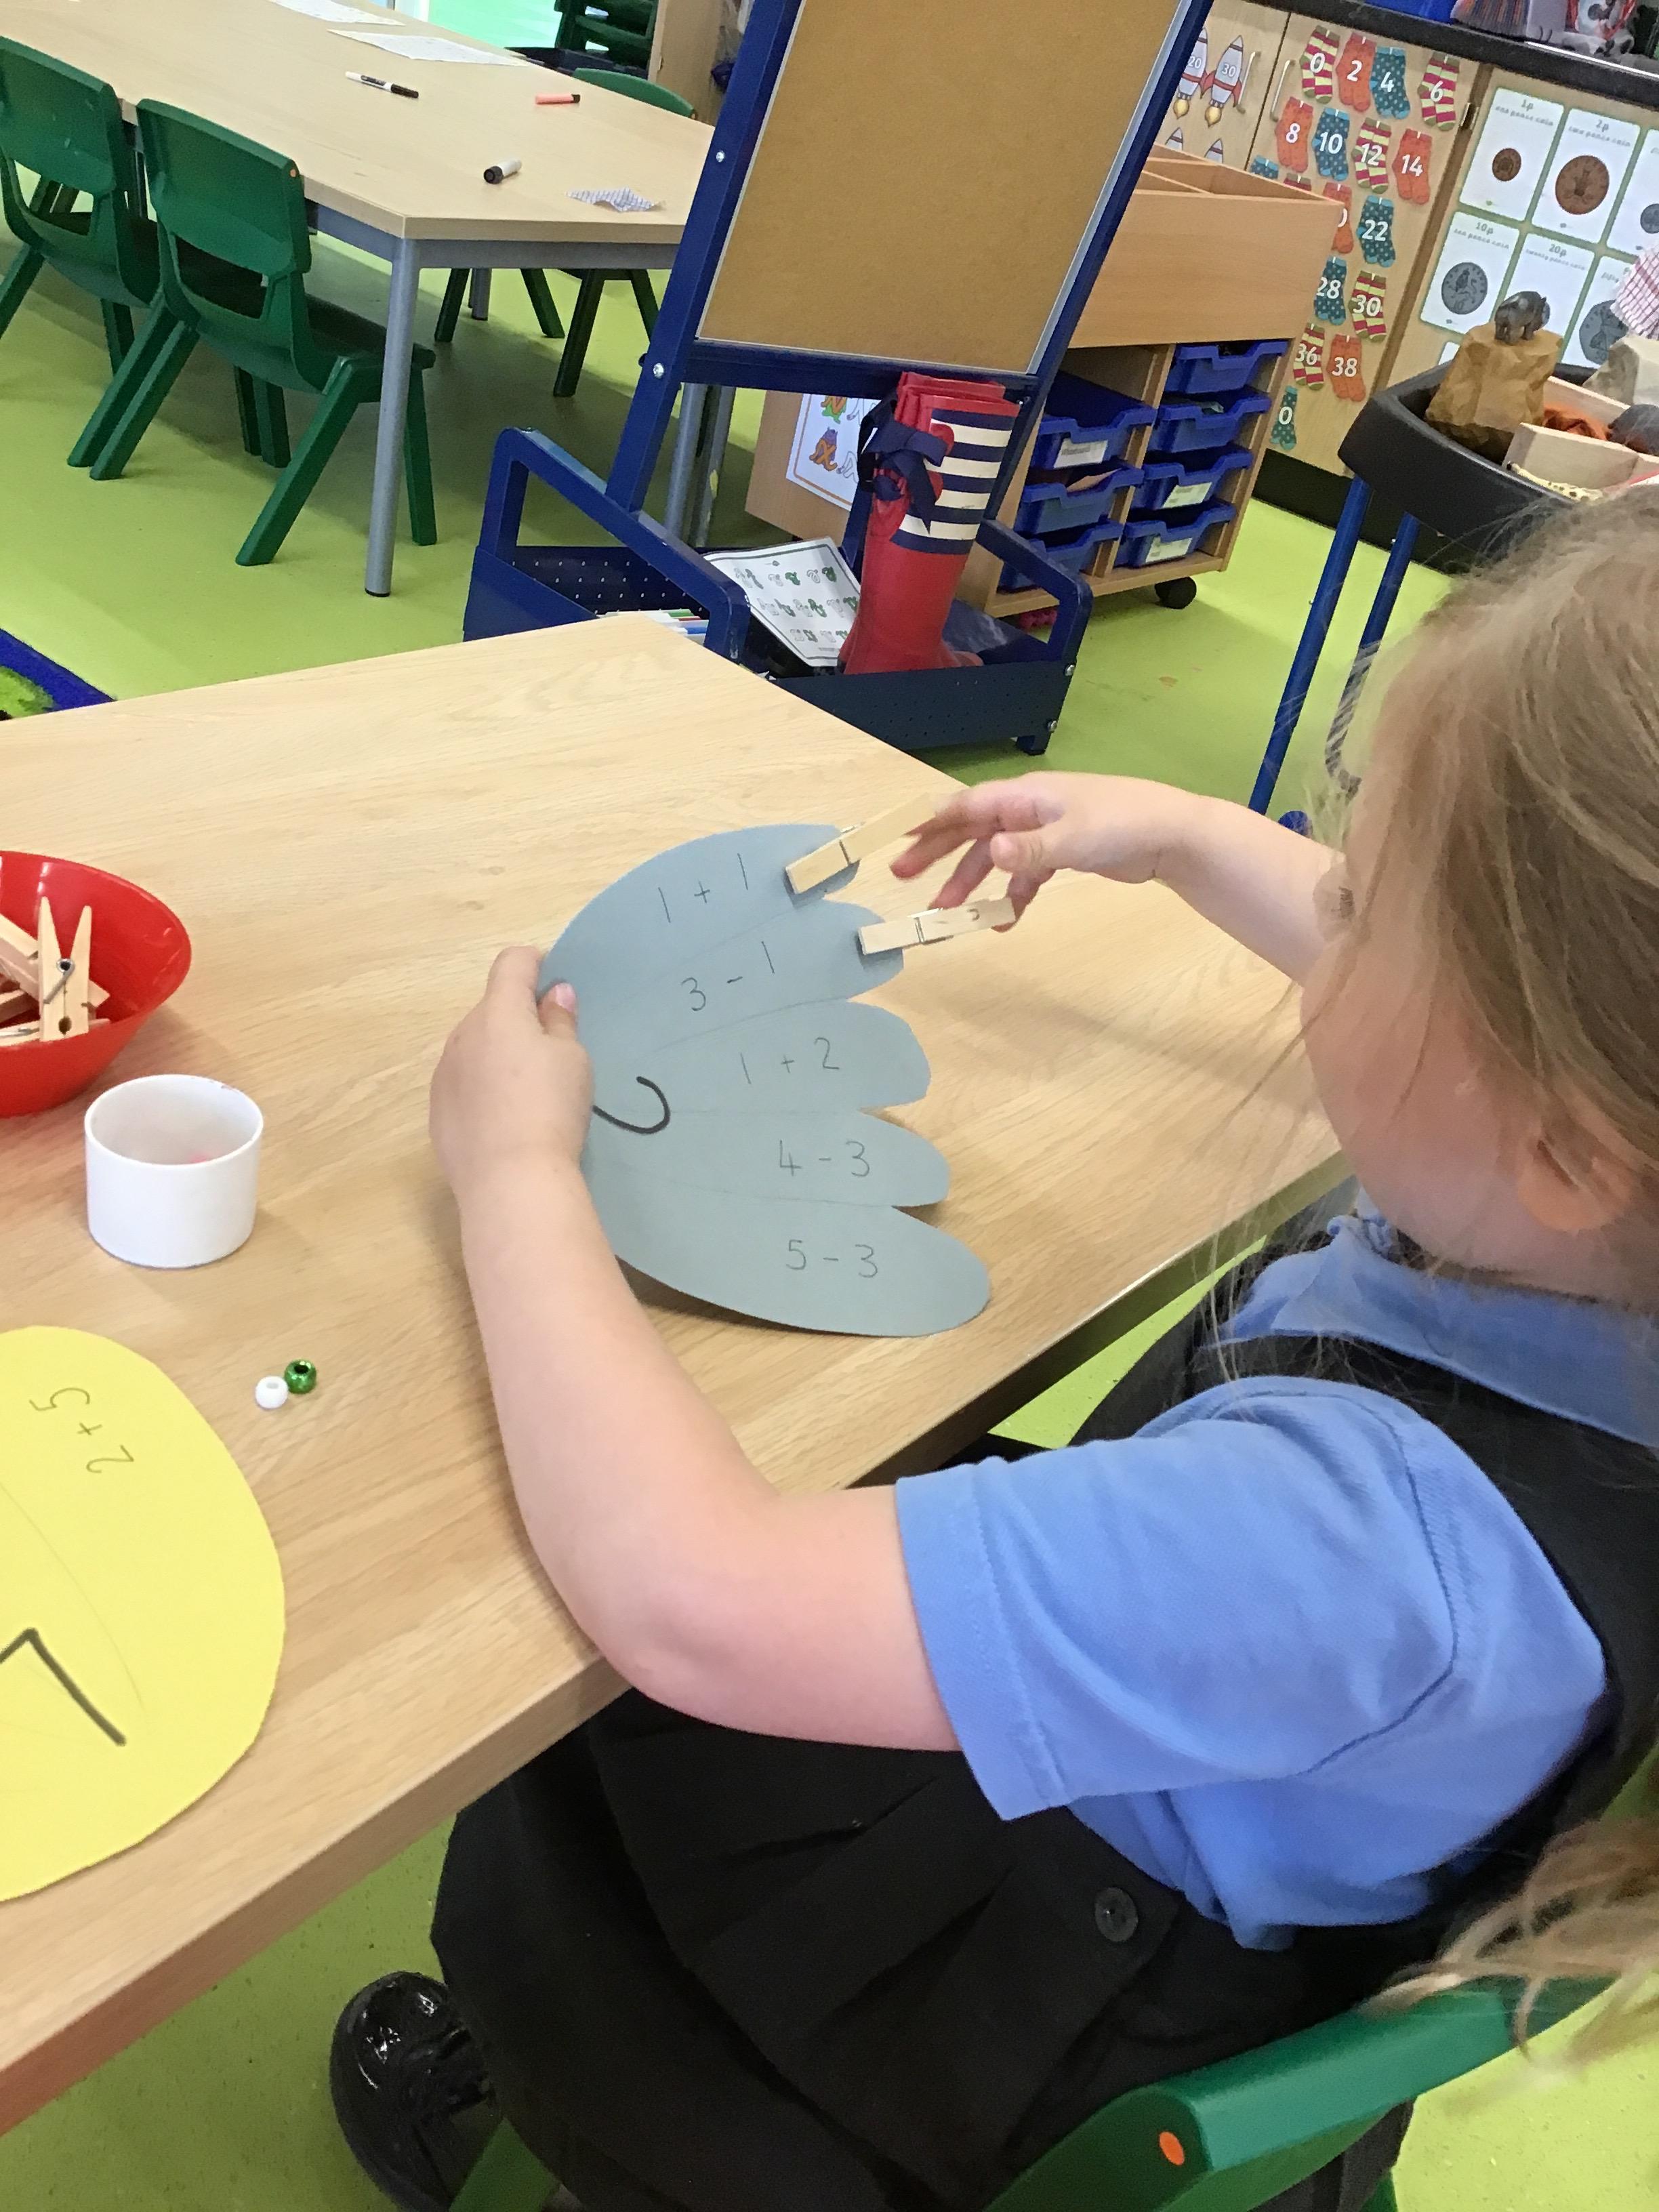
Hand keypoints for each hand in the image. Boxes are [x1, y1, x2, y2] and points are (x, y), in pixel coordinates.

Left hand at [431, 947, 592, 1200]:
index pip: (511, 963)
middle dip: (519, 1018)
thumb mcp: (573, 1061)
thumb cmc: (551, 1108)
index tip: (555, 985)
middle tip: (552, 1051)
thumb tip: (553, 996)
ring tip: (528, 1094)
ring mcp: (444, 1074)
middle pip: (492, 1009)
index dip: (536, 964)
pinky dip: (482, 1089)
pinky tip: (504, 1122)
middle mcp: (462, 1035)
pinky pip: (463, 1084)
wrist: (509, 1181)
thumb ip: (560, 1022)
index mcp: (498, 1013)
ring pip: (474, 1048)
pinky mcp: (437, 1112)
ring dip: (498, 1055)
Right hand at [890, 772, 1202, 920]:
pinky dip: (1012, 896)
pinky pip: (1024, 875)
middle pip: (972, 830)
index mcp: (1025, 796)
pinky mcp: (1061, 853)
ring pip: (995, 857)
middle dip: (938, 853)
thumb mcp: (1074, 837)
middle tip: (902, 876)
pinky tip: (1002, 922)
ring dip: (971, 883)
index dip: (932, 823)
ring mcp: (1044, 832)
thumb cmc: (1122, 824)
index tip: (899, 840)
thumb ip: (1031, 849)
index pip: (968, 807)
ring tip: (947, 913)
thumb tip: (991, 851)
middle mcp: (1028, 810)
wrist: (1172, 834)